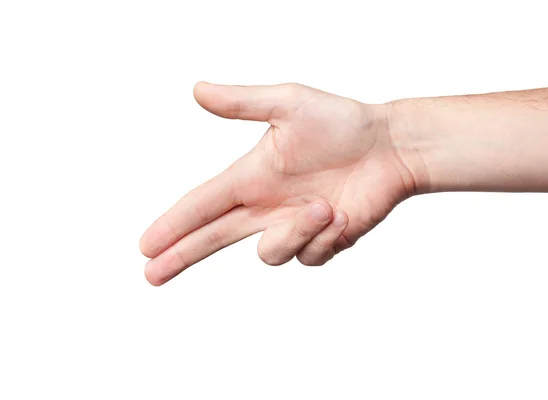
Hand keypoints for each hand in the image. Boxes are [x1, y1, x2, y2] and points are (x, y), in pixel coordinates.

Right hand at [140, 82, 424, 284]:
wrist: (390, 147)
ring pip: (270, 253)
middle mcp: (266, 206)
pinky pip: (309, 256)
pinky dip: (325, 236)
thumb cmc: (342, 122)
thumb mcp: (289, 103)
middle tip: (152, 274)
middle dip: (182, 256)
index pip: (202, 205)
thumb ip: (243, 103)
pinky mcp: (322, 242)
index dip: (173, 225)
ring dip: (295, 232)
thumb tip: (197, 90)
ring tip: (325, 205)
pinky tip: (342, 215)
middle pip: (213, 239)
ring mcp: (294, 226)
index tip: (145, 246)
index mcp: (251, 177)